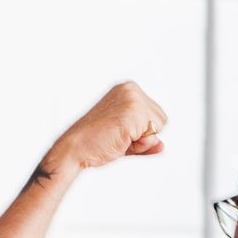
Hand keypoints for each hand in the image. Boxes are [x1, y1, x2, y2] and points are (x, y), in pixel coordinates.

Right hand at [44, 80, 167, 172]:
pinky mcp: (133, 112)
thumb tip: (162, 146)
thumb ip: (145, 139)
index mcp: (128, 89)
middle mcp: (131, 89)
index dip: (143, 132)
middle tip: (119, 136)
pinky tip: (121, 140)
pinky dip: (140, 146)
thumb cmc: (96, 142)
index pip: (157, 115)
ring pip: (159, 127)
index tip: (120, 131)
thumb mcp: (126, 138)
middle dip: (145, 136)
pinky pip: (153, 137)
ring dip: (142, 141)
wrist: (76, 148)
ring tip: (119, 138)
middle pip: (162, 120)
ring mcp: (132, 99)